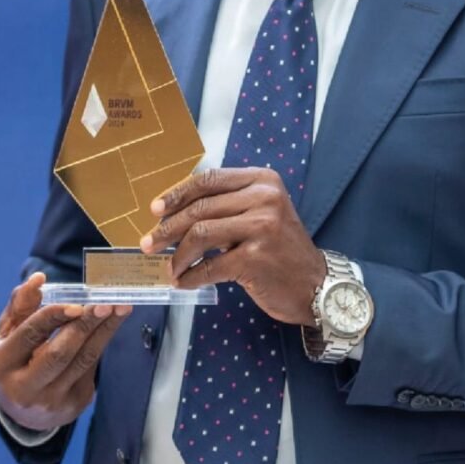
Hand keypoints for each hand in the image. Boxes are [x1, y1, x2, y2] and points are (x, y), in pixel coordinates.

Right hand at [0, 272, 131, 432]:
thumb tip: (38, 278)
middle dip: (85, 324)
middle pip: (60, 352)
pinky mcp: (73, 404)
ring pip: (83, 360)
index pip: (29, 335)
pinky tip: (114, 322)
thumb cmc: (16, 358)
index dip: (54, 317)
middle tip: (106, 302)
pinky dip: (103, 341)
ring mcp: (49, 401)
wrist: (24, 408)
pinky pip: (92, 367)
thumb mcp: (9, 332)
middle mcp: (21, 389)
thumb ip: (21, 304)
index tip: (77, 304)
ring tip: (121, 307)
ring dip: (105, 330)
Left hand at [140, 167, 325, 325]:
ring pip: (201, 234)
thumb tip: (176, 209)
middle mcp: (264, 198)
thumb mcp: (261, 212)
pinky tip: (185, 282)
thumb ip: (228, 204)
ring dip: (177, 255)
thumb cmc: (280, 248)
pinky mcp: (256, 258)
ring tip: (170, 268)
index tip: (155, 209)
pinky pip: (210, 266)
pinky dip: (191, 276)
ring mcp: (262, 227)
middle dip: (168, 228)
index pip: (209, 179)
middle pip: (201, 207)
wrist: (315, 283)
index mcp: (262, 180)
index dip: (177, 193)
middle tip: (149, 243)